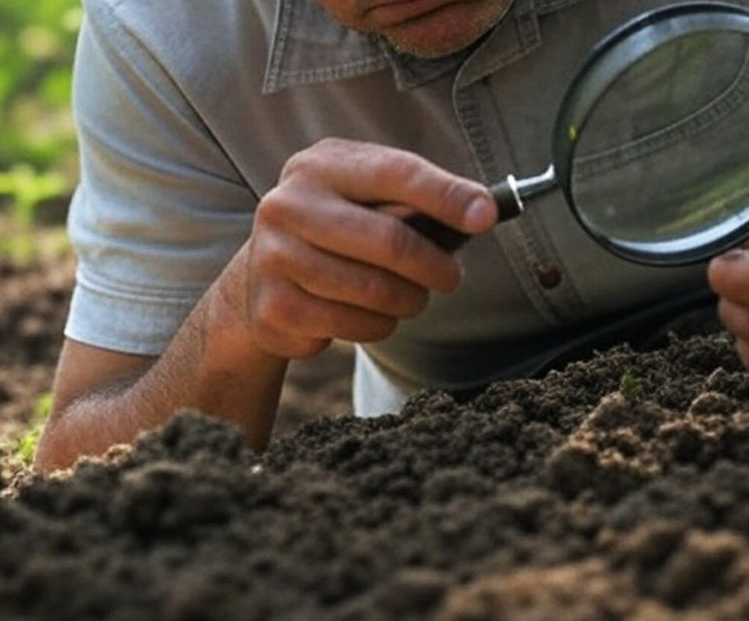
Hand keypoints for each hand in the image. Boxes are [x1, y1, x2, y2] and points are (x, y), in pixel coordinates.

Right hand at [235, 138, 496, 358]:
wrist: (261, 277)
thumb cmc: (338, 231)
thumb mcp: (368, 198)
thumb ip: (421, 198)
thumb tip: (483, 211)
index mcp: (321, 166)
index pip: (395, 173)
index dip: (446, 195)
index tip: (486, 216)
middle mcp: (288, 205)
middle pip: (389, 240)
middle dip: (435, 266)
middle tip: (452, 278)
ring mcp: (274, 257)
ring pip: (375, 291)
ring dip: (408, 302)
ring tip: (408, 297)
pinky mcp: (274, 307)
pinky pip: (355, 325)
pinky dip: (378, 326)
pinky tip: (368, 314)